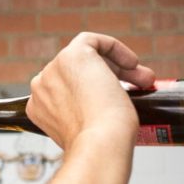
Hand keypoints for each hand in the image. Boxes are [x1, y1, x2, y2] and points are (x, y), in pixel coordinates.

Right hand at [25, 32, 154, 149]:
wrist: (100, 143)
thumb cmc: (99, 144)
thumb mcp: (85, 130)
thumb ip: (84, 116)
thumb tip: (108, 107)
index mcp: (38, 107)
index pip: (66, 89)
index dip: (92, 92)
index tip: (115, 102)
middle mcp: (40, 86)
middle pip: (76, 73)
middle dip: (110, 77)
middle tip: (138, 89)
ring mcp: (53, 69)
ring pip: (87, 58)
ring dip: (117, 67)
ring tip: (144, 81)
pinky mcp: (71, 55)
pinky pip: (91, 40)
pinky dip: (114, 47)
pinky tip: (133, 62)